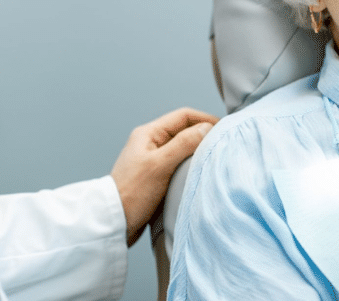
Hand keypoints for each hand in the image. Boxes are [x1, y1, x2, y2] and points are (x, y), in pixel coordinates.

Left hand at [110, 107, 218, 246]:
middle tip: (222, 143)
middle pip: (183, 130)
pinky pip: (178, 162)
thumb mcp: (160, 165)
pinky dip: (190, 164)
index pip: (183, 116)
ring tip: (213, 157)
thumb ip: (184, 144)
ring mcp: (152, 159)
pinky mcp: (155, 175)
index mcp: (148, 133)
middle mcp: (150, 142)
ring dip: (197, 150)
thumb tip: (206, 128)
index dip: (205, 119)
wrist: (113, 222)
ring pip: (182, 147)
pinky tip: (198, 172)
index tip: (224, 129)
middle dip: (203, 134)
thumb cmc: (132, 193)